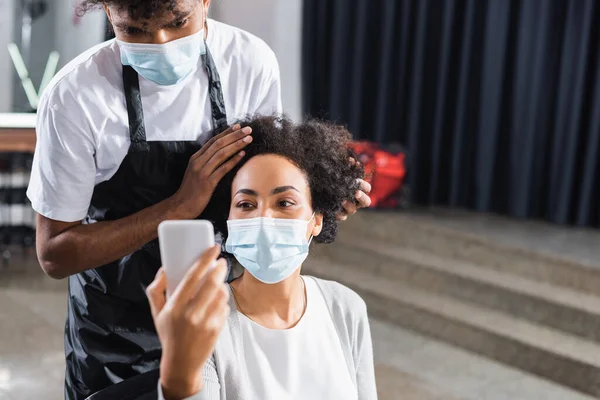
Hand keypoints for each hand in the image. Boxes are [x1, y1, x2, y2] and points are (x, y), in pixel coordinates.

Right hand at [147, 246, 229, 399]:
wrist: (181, 364)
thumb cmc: (169, 334)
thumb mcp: (156, 313)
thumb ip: (155, 289)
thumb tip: (164, 269)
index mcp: (175, 307)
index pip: (192, 277)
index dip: (204, 259)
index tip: (213, 248)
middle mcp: (191, 314)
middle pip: (211, 283)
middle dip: (219, 268)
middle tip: (221, 262)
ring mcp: (206, 322)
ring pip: (221, 294)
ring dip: (222, 284)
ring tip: (217, 283)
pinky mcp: (218, 328)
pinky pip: (225, 307)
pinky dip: (223, 301)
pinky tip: (217, 302)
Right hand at [171, 124, 252, 217]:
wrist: (182, 205)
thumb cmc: (191, 190)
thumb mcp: (196, 171)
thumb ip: (206, 161)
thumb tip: (221, 152)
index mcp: (196, 158)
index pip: (213, 141)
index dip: (226, 132)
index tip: (238, 126)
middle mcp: (198, 162)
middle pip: (219, 144)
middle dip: (234, 135)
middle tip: (248, 130)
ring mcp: (202, 172)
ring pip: (221, 154)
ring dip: (236, 145)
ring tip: (248, 139)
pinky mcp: (207, 183)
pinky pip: (222, 169)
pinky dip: (233, 161)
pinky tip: (242, 155)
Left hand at [337, 157, 371, 220]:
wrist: (319, 191)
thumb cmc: (333, 180)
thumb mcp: (339, 172)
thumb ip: (345, 166)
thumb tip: (350, 160)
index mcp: (359, 190)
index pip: (367, 188)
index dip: (364, 185)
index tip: (356, 181)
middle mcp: (356, 201)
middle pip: (366, 202)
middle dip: (362, 197)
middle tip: (356, 193)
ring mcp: (349, 209)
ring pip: (353, 210)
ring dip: (348, 205)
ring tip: (342, 200)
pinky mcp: (340, 215)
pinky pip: (341, 216)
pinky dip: (338, 213)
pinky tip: (334, 209)